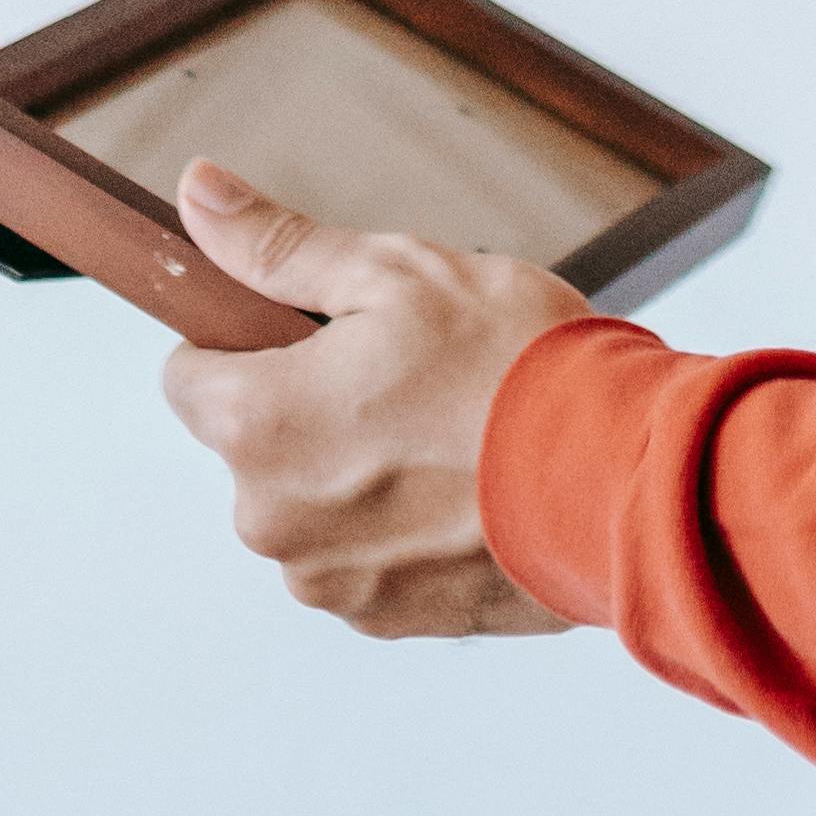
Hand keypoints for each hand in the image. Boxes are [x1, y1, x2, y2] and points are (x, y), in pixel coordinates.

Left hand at [154, 160, 583, 636]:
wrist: (627, 479)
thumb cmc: (515, 367)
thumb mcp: (394, 272)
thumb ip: (279, 246)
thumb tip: (199, 195)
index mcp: (256, 425)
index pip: (188, 376)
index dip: (247, 343)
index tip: (313, 334)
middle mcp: (272, 520)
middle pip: (256, 444)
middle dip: (313, 407)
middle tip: (407, 373)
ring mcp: (331, 581)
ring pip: (315, 503)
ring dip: (359, 472)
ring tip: (452, 433)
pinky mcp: (388, 620)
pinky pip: (368, 557)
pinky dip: (404, 527)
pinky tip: (470, 487)